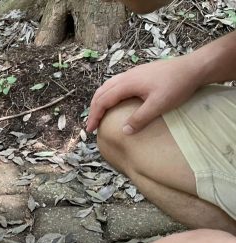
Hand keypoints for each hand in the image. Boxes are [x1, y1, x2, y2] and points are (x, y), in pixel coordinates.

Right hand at [87, 55, 201, 133]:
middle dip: (93, 108)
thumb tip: (124, 131)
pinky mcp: (140, 73)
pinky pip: (116, 83)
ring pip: (108, 86)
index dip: (94, 115)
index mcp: (126, 84)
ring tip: (100, 112)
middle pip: (101, 92)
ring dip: (100, 100)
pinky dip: (109, 94)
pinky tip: (116, 100)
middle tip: (92, 124)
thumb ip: (140, 118)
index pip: (103, 101)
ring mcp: (133, 73)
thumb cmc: (177, 85)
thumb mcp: (159, 105)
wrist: (194, 67)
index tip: (90, 129)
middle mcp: (126, 76)